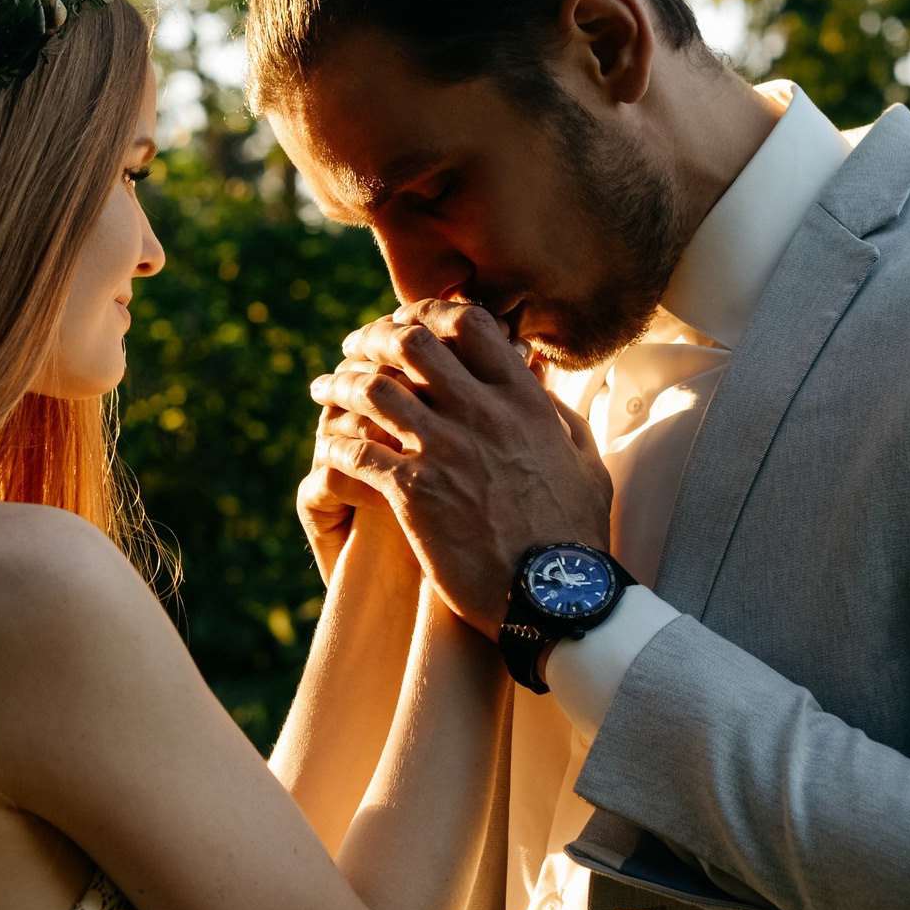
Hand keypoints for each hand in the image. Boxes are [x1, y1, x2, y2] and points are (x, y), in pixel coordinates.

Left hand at [310, 300, 611, 634]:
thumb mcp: (584, 461)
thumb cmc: (575, 534)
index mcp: (523, 399)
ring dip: (341, 384)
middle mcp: (482, 413)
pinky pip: (356, 450)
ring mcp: (446, 451)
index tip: (407, 324)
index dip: (429, 314)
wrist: (555, 596)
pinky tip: (328, 447)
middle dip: (373, 338)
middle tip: (353, 348)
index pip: (468, 323)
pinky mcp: (414, 493)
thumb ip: (557, 415)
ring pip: (373, 390)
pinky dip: (336, 442)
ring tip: (325, 390)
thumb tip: (539, 383)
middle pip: (410, 343)